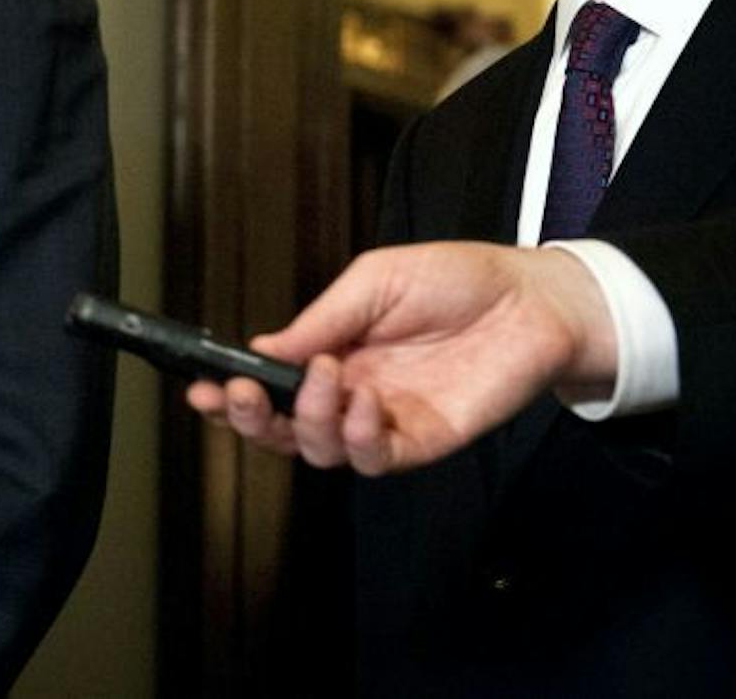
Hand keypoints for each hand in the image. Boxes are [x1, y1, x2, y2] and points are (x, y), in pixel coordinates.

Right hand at [185, 243, 615, 474]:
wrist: (532, 298)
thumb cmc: (458, 279)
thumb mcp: (374, 280)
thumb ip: (321, 319)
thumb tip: (263, 349)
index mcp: (332, 353)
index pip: (271, 387)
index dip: (233, 394)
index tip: (202, 388)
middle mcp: (351, 394)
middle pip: (284, 431)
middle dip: (251, 420)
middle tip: (240, 396)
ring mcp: (385, 420)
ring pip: (321, 451)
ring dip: (309, 420)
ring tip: (327, 376)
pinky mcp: (424, 440)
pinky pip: (375, 457)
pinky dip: (357, 436)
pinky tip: (362, 401)